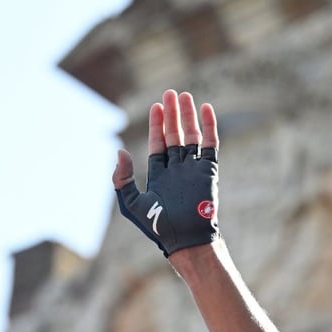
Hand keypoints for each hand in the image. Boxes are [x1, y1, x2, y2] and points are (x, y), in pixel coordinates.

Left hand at [113, 89, 218, 256]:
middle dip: (172, 115)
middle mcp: (177, 170)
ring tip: (184, 96)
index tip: (156, 106)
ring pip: (191, 136)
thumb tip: (120, 151)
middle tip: (170, 93)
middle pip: (174, 136)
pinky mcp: (209, 171)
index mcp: (159, 175)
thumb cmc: (157, 225)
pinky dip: (209, 126)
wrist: (184, 238)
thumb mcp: (131, 203)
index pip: (158, 144)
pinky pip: (211, 145)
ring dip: (188, 116)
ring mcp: (193, 169)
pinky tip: (206, 109)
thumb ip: (122, 178)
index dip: (156, 125)